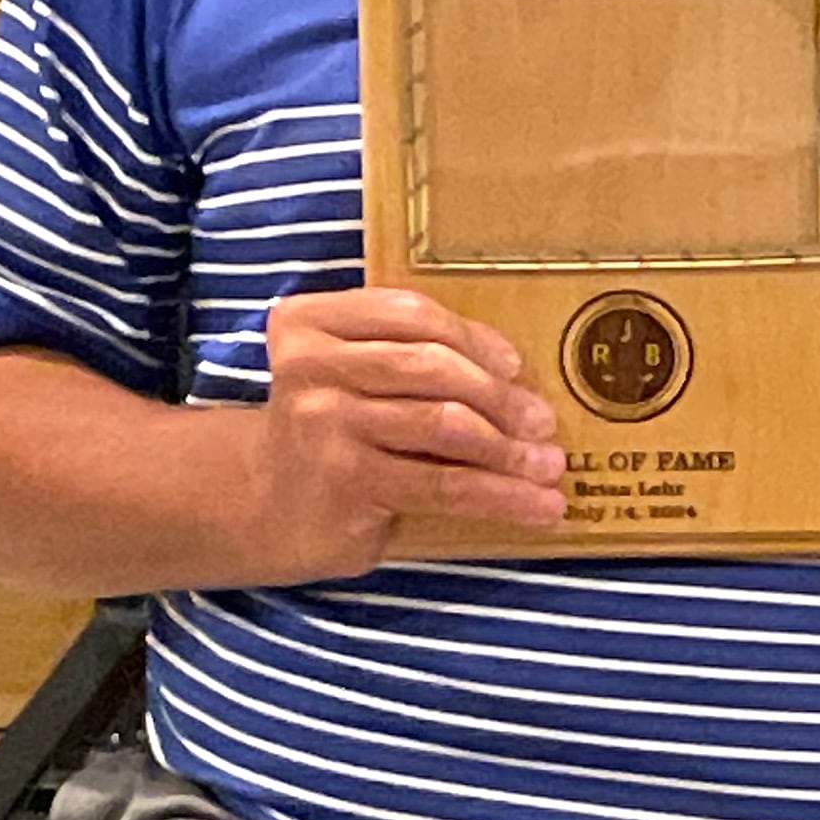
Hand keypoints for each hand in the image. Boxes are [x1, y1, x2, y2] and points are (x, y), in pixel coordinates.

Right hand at [244, 288, 564, 578]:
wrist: (270, 508)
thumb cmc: (333, 436)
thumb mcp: (353, 379)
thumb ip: (406, 358)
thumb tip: (515, 374)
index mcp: (310, 321)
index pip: (407, 312)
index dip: (471, 336)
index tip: (515, 364)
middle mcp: (309, 364)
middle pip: (429, 365)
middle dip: (499, 396)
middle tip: (544, 423)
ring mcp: (324, 422)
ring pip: (443, 424)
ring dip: (510, 449)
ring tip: (549, 467)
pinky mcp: (347, 479)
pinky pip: (444, 483)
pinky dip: (501, 495)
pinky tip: (539, 507)